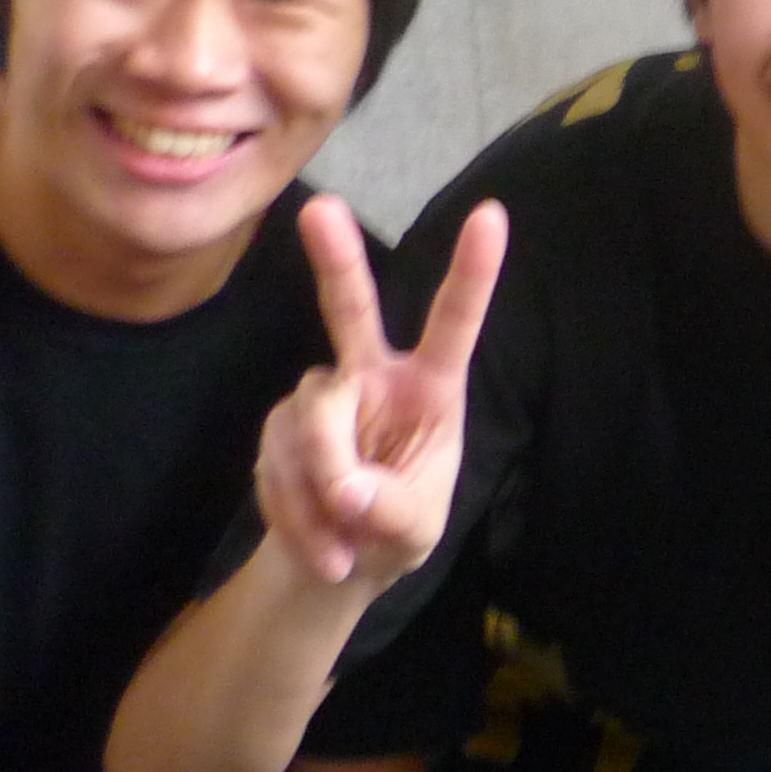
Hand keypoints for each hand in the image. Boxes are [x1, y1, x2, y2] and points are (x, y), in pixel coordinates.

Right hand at [254, 196, 506, 590]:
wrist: (341, 561)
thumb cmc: (396, 530)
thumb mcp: (414, 531)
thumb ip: (387, 509)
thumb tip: (344, 489)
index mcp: (431, 388)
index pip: (454, 323)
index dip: (472, 273)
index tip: (491, 216)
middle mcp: (374, 375)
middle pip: (350, 308)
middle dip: (335, 259)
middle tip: (320, 209)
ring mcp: (321, 396)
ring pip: (311, 423)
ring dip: (321, 495)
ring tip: (344, 546)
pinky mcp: (279, 425)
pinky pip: (278, 462)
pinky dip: (295, 514)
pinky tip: (320, 546)